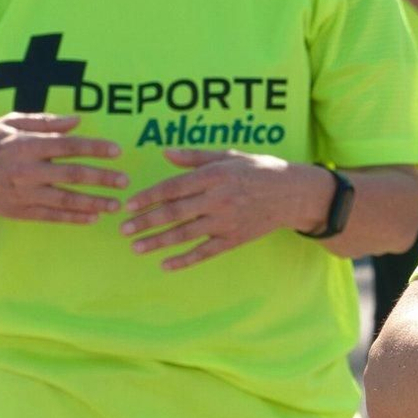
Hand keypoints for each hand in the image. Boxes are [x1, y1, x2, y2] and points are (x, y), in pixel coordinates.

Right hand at [0, 113, 124, 222]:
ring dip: (94, 203)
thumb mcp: (9, 123)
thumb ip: (45, 122)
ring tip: (116, 205)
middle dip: (102, 179)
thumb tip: (77, 120)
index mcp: (25, 144)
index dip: (95, 148)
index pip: (69, 145)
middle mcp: (26, 170)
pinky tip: (92, 218)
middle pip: (72, 174)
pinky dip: (73, 218)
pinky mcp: (17, 211)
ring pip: (65, 200)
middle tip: (125, 181)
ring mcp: (22, 193)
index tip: (117, 151)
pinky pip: (51, 216)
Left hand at [121, 149, 327, 269]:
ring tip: (136, 247)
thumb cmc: (259, 170)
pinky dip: (185, 260)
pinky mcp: (234, 238)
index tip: (129, 205)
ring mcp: (226, 221)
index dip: (149, 197)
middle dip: (146, 222)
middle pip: (175, 212)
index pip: (174, 187)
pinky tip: (165, 265)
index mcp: (215, 176)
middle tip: (124, 229)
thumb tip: (165, 153)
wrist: (293, 194)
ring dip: (158, 242)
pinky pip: (205, 252)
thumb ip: (196, 157)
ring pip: (185, 234)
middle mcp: (219, 199)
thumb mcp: (229, 156)